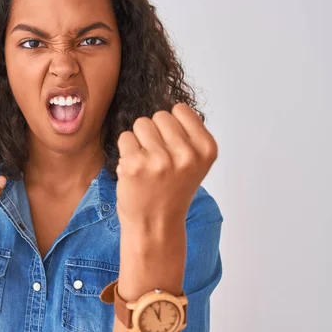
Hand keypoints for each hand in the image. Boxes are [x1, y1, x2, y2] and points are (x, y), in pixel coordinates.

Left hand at [115, 103, 217, 226]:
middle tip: (158, 160)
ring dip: (139, 140)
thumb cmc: (171, 191)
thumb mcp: (194, 162)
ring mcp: (160, 159)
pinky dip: (126, 151)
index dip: (172, 126)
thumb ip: (188, 133)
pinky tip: (135, 170)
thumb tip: (172, 106)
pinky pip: (125, 137)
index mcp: (206, 149)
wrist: (155, 225)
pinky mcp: (136, 165)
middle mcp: (186, 154)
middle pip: (159, 115)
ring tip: (146, 164)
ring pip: (141, 123)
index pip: (180, 109)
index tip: (173, 148)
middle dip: (155, 133)